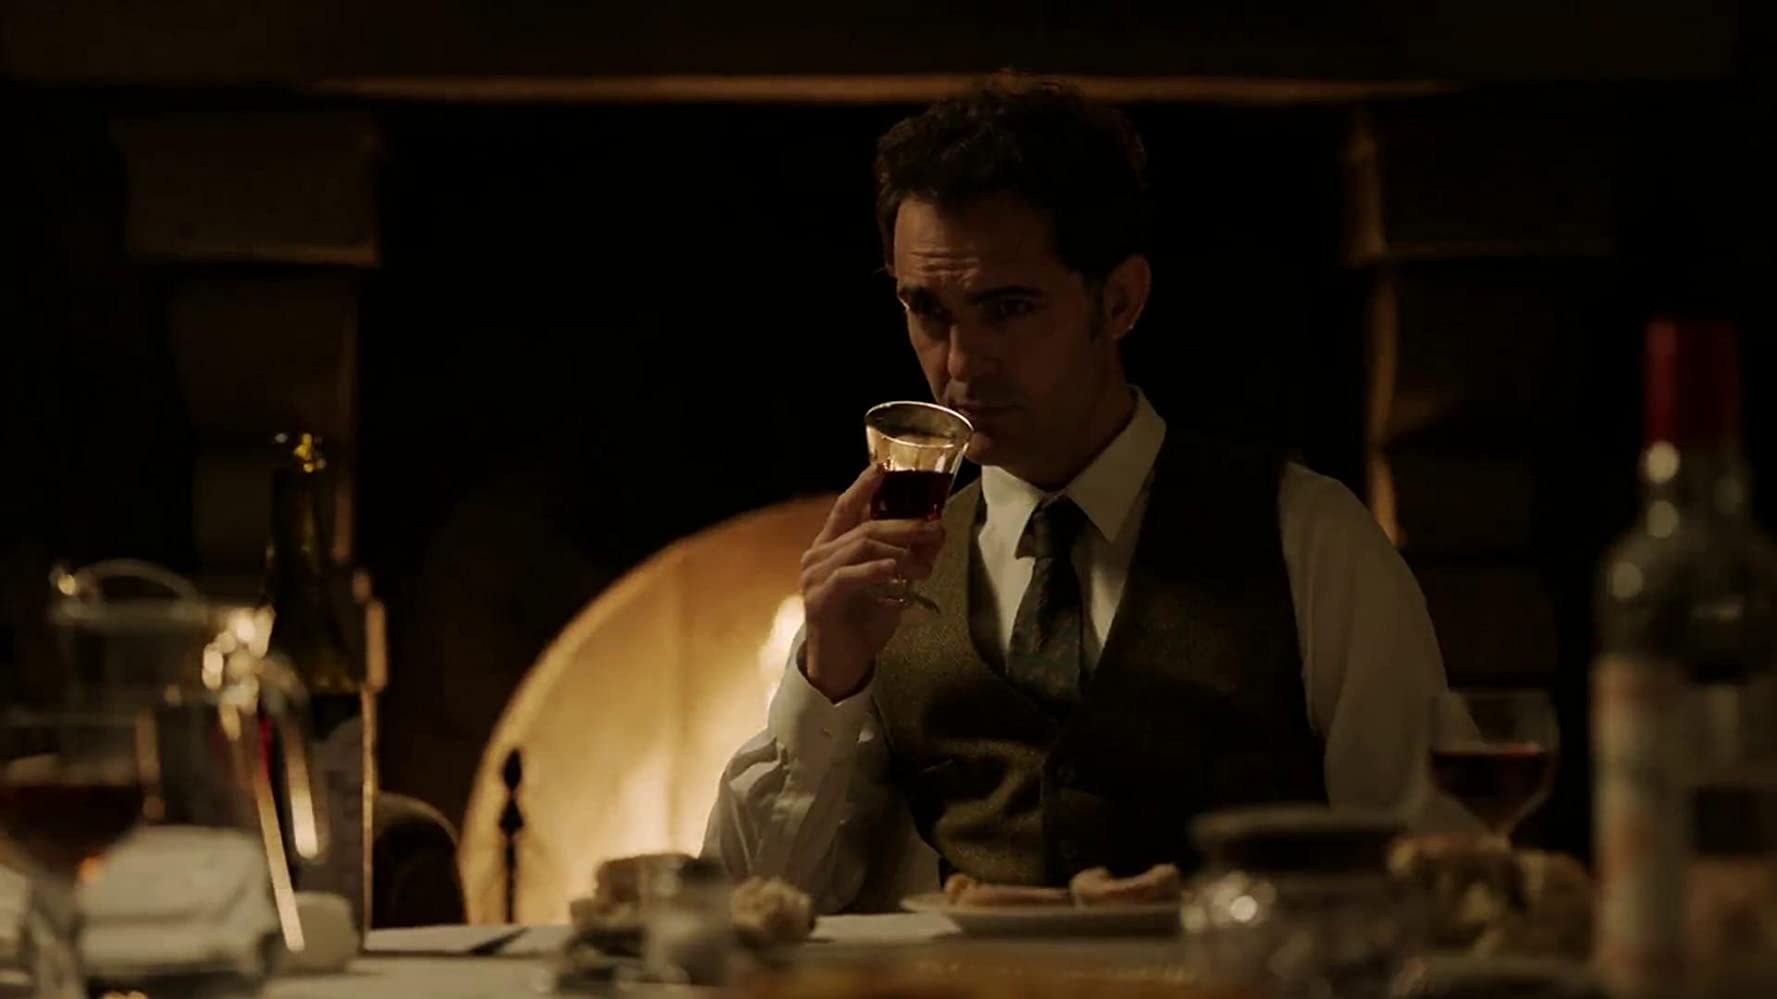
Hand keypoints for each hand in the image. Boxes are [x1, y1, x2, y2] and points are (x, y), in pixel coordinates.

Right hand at [800, 466, 944, 701]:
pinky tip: (895, 570)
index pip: (846, 507)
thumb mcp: (891, 585)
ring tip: (925, 565)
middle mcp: (818, 555)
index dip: (863, 486)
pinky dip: (875, 570)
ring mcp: (815, 576)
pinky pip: (849, 575)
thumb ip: (908, 559)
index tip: (883, 468)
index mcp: (831, 546)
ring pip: (861, 547)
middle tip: (934, 529)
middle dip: (904, 524)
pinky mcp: (820, 599)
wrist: (841, 665)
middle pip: (865, 526)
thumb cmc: (863, 622)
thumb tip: (937, 534)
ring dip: (900, 552)